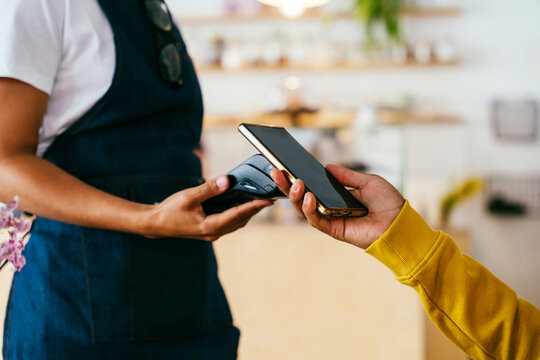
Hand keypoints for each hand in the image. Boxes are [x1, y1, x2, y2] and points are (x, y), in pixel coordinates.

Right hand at [143, 175, 272, 240]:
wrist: (155, 224)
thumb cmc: (169, 211)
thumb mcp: (188, 197)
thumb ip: (209, 189)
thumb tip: (226, 181)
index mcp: (210, 226)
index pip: (238, 214)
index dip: (255, 207)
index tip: (268, 201)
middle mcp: (213, 232)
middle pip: (240, 220)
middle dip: (255, 210)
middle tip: (269, 200)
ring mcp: (211, 234)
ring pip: (235, 224)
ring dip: (247, 214)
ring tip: (259, 202)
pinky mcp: (208, 231)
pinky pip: (228, 224)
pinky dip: (237, 215)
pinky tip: (240, 206)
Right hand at [270, 165, 403, 248]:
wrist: (400, 222)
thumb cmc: (388, 203)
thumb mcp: (368, 182)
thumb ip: (347, 176)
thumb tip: (328, 167)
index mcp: (337, 196)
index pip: (312, 186)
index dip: (297, 177)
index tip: (285, 166)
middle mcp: (331, 208)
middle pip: (302, 197)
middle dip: (287, 186)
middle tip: (276, 172)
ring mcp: (331, 220)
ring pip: (304, 210)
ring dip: (296, 196)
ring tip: (294, 183)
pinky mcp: (335, 231)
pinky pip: (316, 221)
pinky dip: (310, 210)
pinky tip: (309, 197)